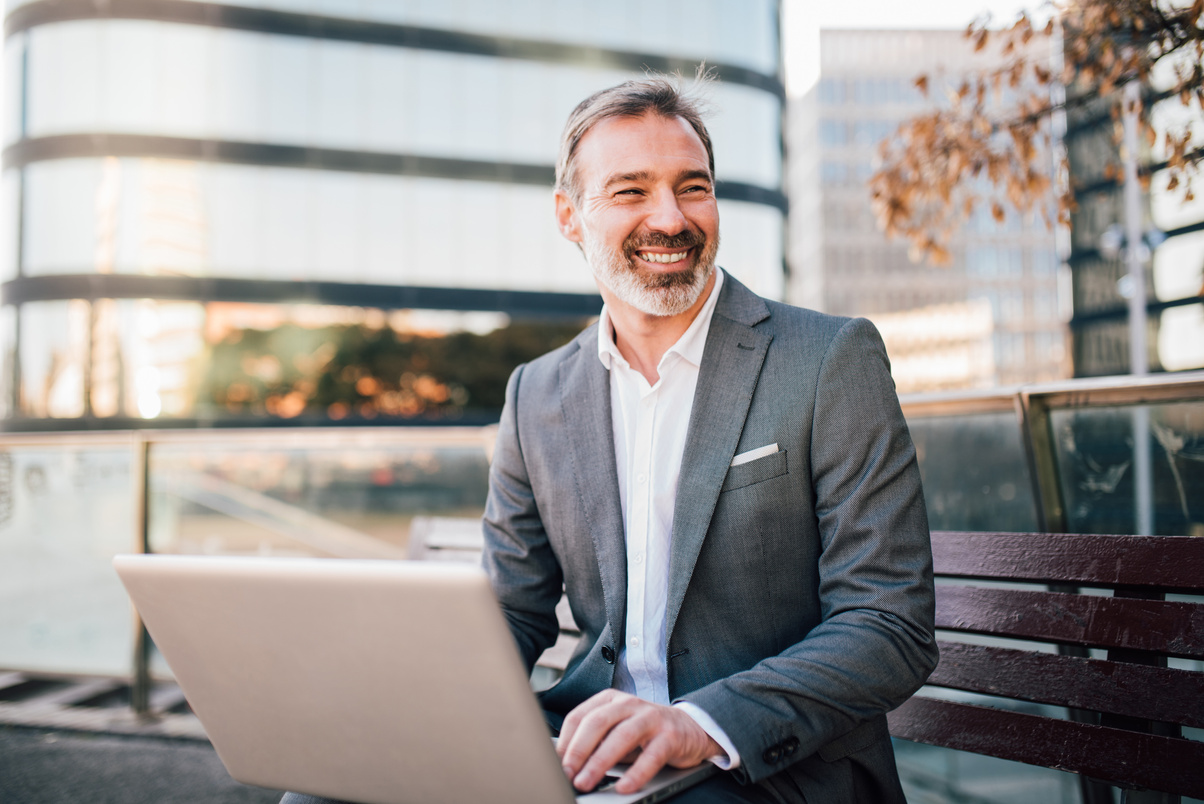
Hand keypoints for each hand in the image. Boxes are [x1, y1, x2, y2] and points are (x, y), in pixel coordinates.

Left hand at [556, 690, 720, 794]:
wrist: (690, 729)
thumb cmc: (644, 732)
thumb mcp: (616, 729)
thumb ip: (594, 741)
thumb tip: (563, 762)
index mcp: (610, 700)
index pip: (579, 716)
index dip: (565, 742)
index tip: (555, 764)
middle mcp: (628, 704)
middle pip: (597, 723)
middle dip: (578, 750)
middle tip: (566, 773)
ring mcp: (651, 718)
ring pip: (621, 736)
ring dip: (600, 762)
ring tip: (586, 782)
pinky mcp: (670, 736)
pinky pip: (651, 756)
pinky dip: (636, 773)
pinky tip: (624, 787)